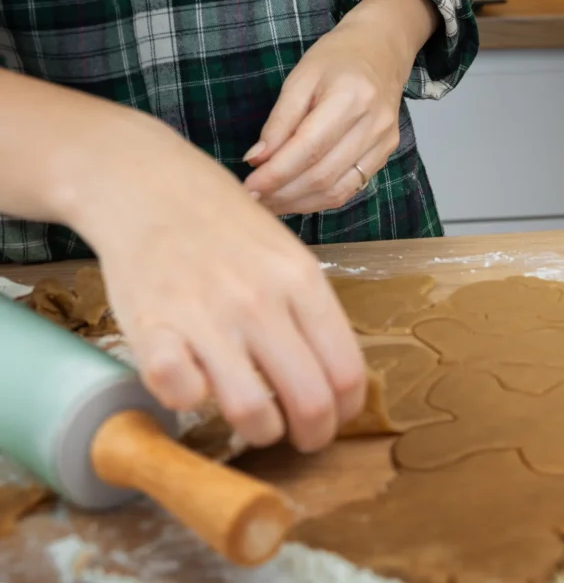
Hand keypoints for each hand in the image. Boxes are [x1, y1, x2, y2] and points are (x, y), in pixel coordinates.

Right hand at [74, 115, 367, 452]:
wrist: (152, 188)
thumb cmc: (227, 227)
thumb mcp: (289, 256)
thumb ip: (311, 312)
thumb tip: (337, 378)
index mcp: (303, 283)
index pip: (346, 372)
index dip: (345, 411)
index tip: (335, 420)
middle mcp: (261, 302)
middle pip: (309, 401)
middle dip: (312, 436)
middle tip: (302, 440)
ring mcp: (206, 316)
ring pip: (250, 412)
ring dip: (259, 433)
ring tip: (257, 425)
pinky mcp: (152, 328)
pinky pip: (178, 393)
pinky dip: (189, 404)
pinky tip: (196, 390)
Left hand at [243, 0, 438, 215]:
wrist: (382, 50)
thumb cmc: (336, 58)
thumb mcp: (299, 78)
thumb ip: (279, 121)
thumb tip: (257, 160)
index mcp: (350, 97)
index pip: (308, 148)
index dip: (276, 174)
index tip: (248, 187)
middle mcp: (373, 123)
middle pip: (323, 174)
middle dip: (282, 193)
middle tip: (252, 200)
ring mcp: (384, 141)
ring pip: (337, 189)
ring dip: (299, 202)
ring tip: (270, 203)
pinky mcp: (386, 152)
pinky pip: (351, 188)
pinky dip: (320, 199)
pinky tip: (296, 198)